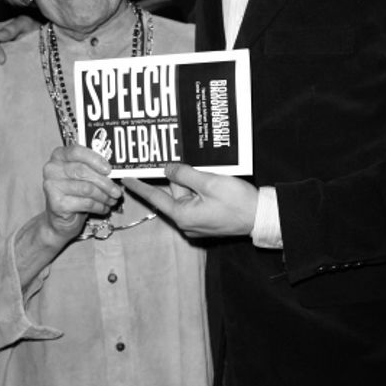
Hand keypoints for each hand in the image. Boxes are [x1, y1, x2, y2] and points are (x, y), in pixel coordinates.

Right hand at [43, 144, 122, 240]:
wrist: (59, 218)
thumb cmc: (73, 192)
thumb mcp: (82, 176)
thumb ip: (94, 168)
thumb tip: (116, 170)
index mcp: (59, 156)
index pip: (76, 151)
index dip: (95, 159)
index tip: (108, 169)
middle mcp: (52, 169)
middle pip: (83, 171)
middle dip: (104, 182)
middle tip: (117, 190)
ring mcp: (52, 186)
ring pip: (86, 188)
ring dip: (104, 196)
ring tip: (112, 199)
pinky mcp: (57, 204)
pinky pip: (86, 203)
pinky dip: (99, 206)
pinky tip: (104, 208)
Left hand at [123, 163, 257, 237]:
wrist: (261, 216)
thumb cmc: (237, 201)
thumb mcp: (209, 183)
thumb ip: (185, 175)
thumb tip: (167, 169)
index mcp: (183, 215)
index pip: (155, 198)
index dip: (139, 186)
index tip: (125, 178)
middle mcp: (187, 222)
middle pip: (174, 193)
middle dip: (180, 177)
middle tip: (185, 162)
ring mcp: (197, 223)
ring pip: (187, 195)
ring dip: (194, 182)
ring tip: (209, 174)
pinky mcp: (207, 220)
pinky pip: (196, 201)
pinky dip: (200, 190)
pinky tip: (211, 180)